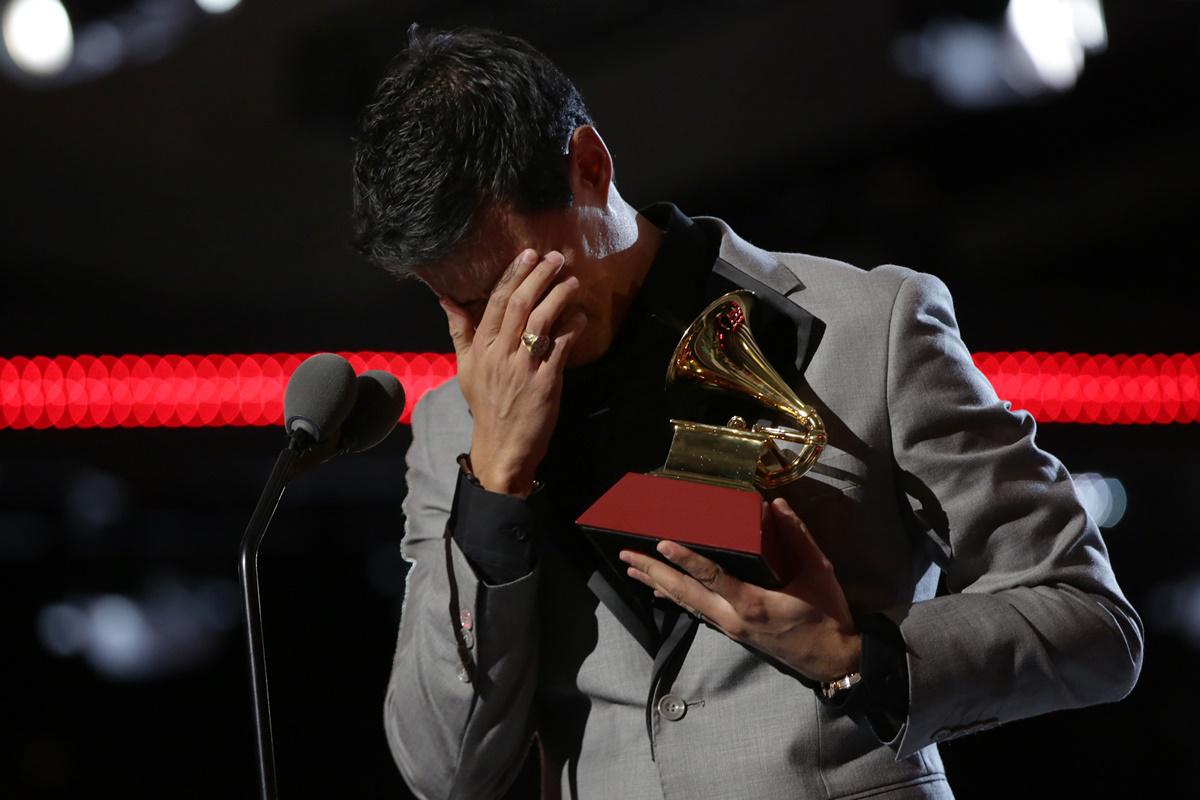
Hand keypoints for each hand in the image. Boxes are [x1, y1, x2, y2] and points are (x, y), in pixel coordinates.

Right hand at [440, 249, 587, 495]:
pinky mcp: (545, 382)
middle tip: (557, 257)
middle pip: (520, 305)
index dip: (514, 275)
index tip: (528, 254)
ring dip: (559, 296)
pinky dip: (572, 328)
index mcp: (481, 347)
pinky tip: (580, 317)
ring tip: (572, 281)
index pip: (496, 302)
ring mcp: (523, 367)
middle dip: (539, 276)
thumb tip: (446, 299)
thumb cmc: (485, 405)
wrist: (501, 446)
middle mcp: (500, 353)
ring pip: (541, 321)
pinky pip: (560, 347)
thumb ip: (460, 331)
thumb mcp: (465, 367)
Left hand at [619, 497, 860, 682]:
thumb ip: (797, 537)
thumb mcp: (819, 572)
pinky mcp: (732, 631)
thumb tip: (777, 505)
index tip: (661, 544)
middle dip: (654, 573)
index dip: (686, 559)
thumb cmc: (827, 615)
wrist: (832, 660)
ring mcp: (730, 627)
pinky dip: (677, 597)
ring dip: (659, 585)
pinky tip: (663, 590)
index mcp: (753, 603)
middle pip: (685, 593)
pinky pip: (697, 611)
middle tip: (627, 557)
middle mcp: (733, 618)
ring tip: (633, 571)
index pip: (712, 576)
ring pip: (687, 604)